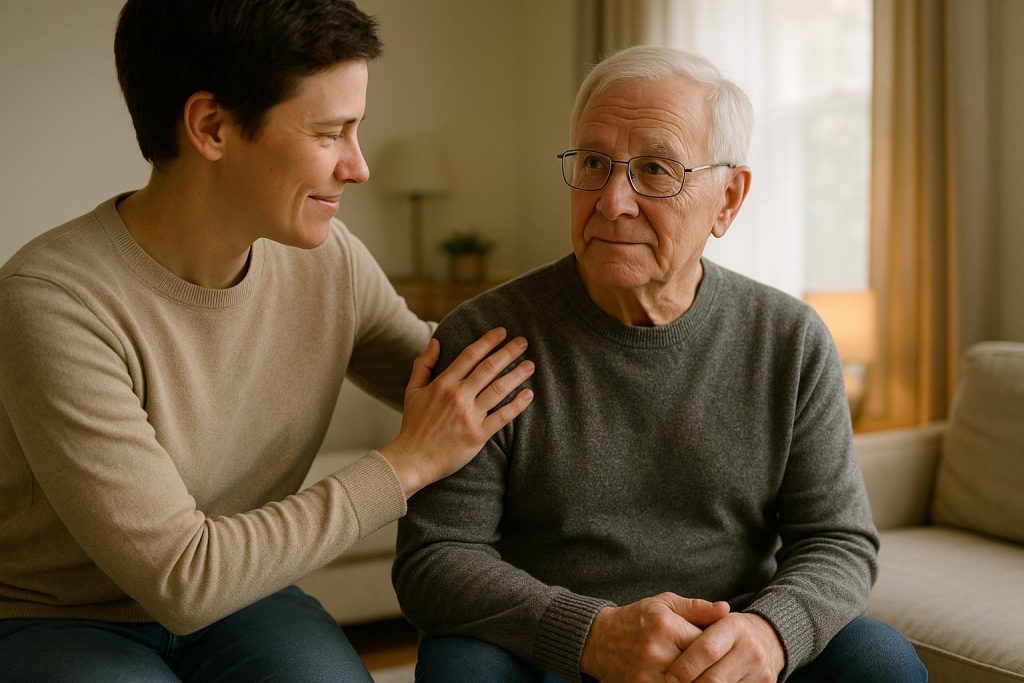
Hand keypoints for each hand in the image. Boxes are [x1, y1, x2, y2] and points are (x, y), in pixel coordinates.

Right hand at [379, 327, 533, 496]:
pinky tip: (529, 394)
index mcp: (443, 384)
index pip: (470, 355)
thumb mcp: (412, 391)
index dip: (489, 341)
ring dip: (517, 374)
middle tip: (523, 342)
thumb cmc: (414, 426)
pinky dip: (518, 404)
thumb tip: (436, 341)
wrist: (413, 459)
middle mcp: (458, 396)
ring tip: (530, 365)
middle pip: (489, 367)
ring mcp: (469, 415)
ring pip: (499, 389)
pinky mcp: (478, 434)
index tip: (503, 332)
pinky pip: (503, 416)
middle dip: (509, 352)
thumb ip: (423, 364)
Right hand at [580, 593, 729, 681]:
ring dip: (698, 679)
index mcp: (665, 627)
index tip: (721, 648)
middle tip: (717, 666)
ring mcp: (648, 675)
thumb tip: (726, 609)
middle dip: (711, 668)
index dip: (718, 648)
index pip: (706, 643)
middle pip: (699, 668)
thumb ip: (696, 608)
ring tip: (702, 673)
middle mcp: (656, 652)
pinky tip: (686, 678)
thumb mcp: (664, 604)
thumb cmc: (637, 619)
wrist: (598, 639)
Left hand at [665, 612, 784, 682]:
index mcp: (735, 627)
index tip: (669, 677)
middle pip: (714, 678)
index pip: (706, 650)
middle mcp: (751, 649)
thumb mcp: (712, 615)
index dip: (685, 667)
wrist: (767, 639)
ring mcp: (760, 671)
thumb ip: (694, 611)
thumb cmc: (728, 628)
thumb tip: (678, 618)